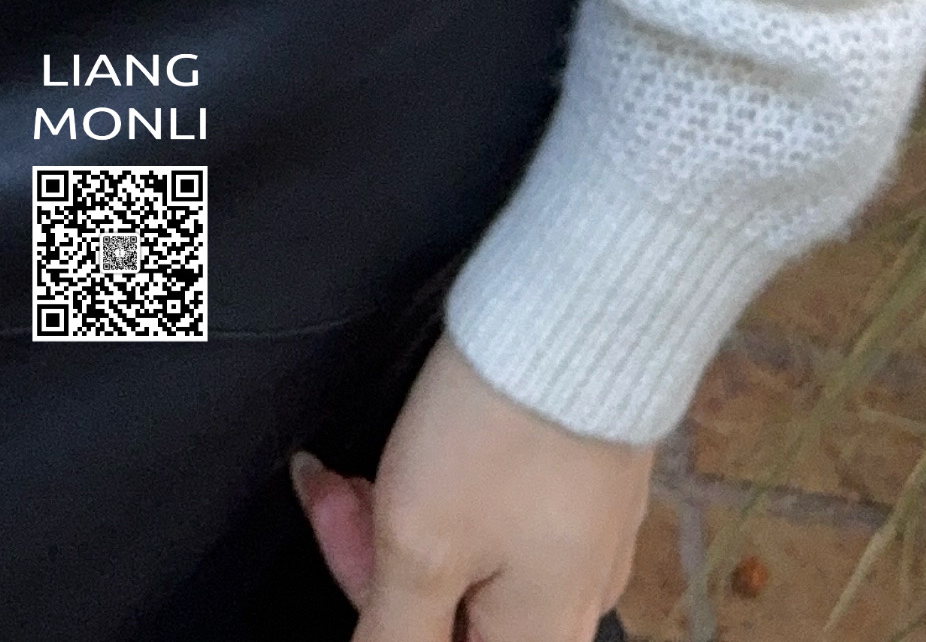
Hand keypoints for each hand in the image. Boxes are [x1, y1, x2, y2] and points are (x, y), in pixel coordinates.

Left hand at [291, 331, 657, 638]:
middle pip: (452, 612)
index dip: (366, 594)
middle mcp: (575, 606)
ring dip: (410, 518)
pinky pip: (513, 515)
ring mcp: (588, 542)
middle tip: (339, 488)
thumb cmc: (502, 434)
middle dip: (377, 554)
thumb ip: (393, 631)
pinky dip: (458, 490)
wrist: (584, 315)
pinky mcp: (590, 485)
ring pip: (476, 560)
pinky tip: (428, 444)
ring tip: (373, 462)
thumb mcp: (421, 545)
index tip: (335, 522)